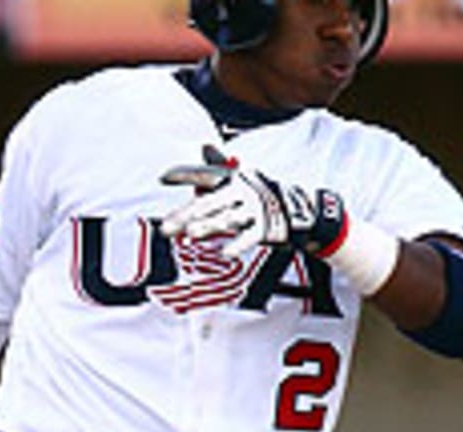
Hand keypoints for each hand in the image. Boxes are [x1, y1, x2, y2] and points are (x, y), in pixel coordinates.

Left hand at [161, 145, 345, 260]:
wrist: (299, 211)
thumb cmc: (262, 195)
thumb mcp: (241, 179)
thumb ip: (219, 168)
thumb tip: (204, 148)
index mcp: (234, 179)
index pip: (205, 175)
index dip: (185, 175)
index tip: (163, 177)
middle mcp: (242, 191)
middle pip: (209, 203)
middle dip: (185, 215)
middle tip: (165, 226)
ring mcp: (254, 210)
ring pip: (226, 219)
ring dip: (208, 226)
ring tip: (190, 234)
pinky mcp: (266, 228)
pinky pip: (249, 237)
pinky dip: (238, 244)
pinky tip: (225, 253)